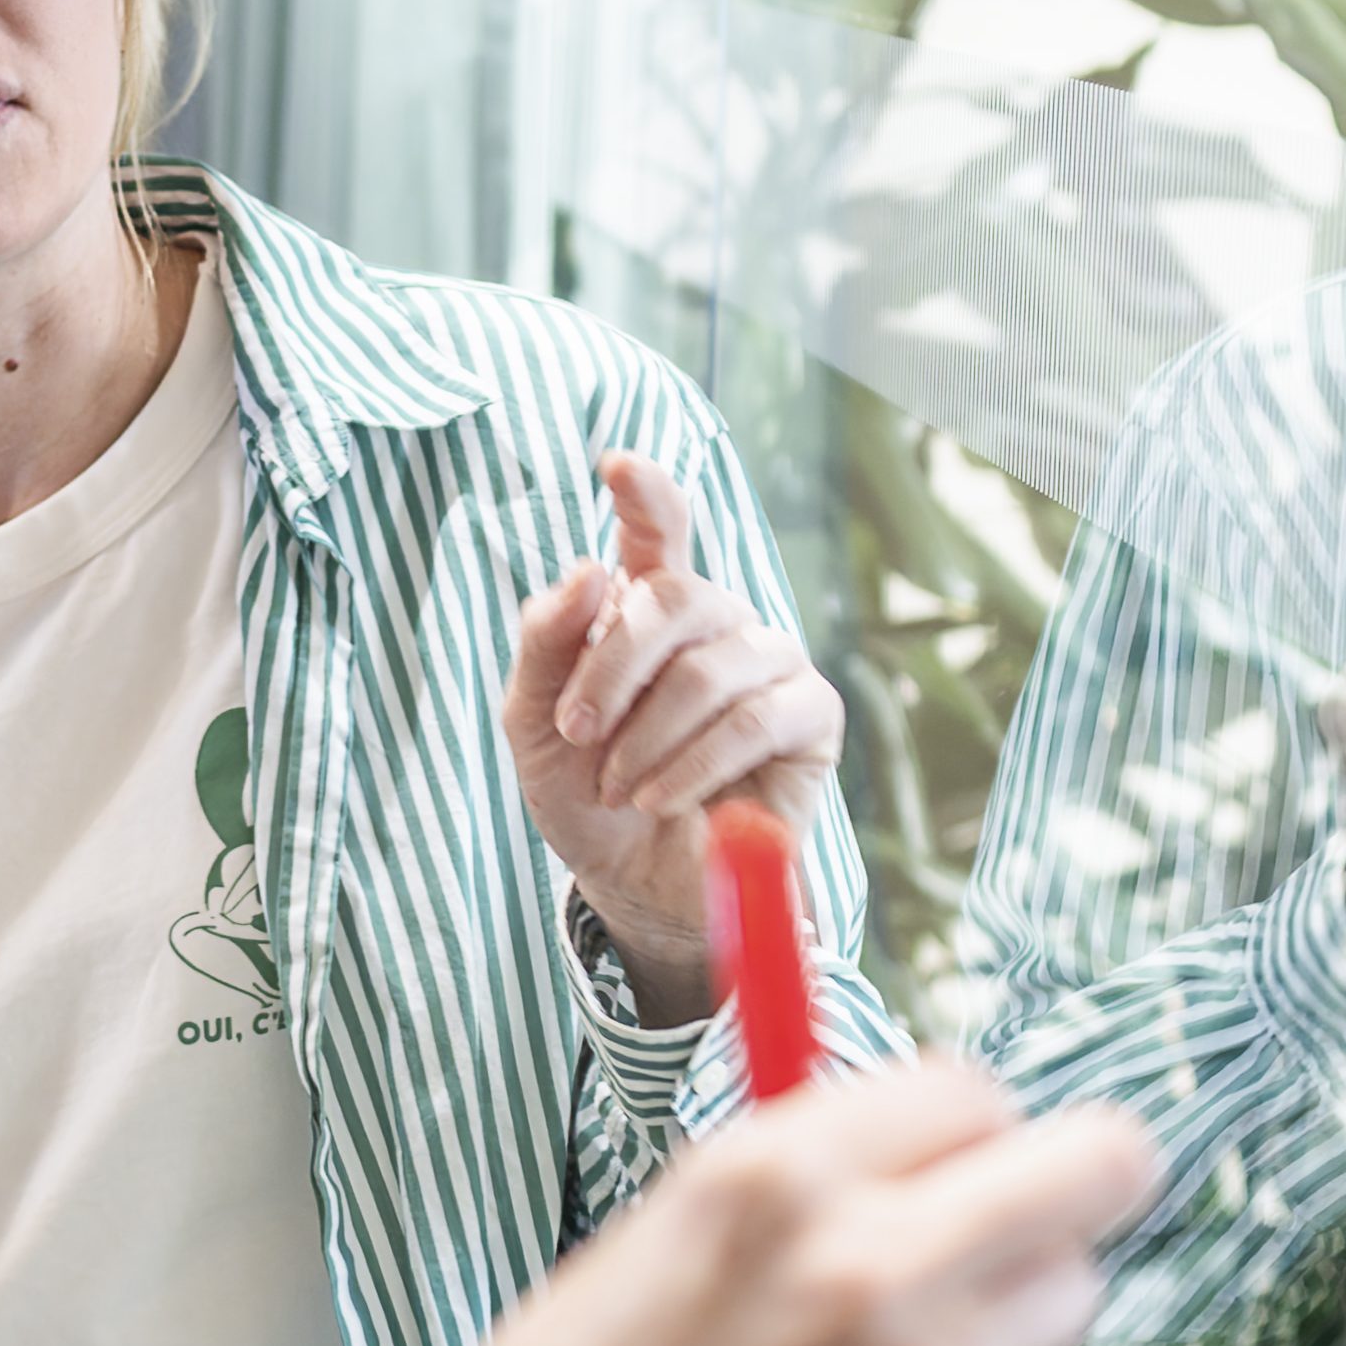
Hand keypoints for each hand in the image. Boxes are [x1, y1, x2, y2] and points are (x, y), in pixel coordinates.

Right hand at [160, 1060, 1153, 1345]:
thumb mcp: (664, 1230)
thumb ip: (809, 1177)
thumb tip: (942, 1144)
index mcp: (778, 1175)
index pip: (977, 1090)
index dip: (962, 1133)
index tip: (951, 1167)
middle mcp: (873, 1266)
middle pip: (1097, 1168)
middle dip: (1071, 1189)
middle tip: (1030, 1230)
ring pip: (1065, 1306)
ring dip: (1001, 1329)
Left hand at [502, 453, 845, 1020]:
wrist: (633, 882)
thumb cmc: (585, 794)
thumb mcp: (535, 723)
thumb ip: (546, 643)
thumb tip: (587, 567)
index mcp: (648, 604)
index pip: (659, 528)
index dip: (646, 493)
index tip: (617, 463)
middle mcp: (716, 620)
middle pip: (676, 597)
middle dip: (613, 667)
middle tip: (576, 734)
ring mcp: (768, 661)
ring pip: (711, 666)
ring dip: (648, 735)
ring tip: (617, 787)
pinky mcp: (810, 716)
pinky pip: (757, 717)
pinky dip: (696, 762)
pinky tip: (660, 798)